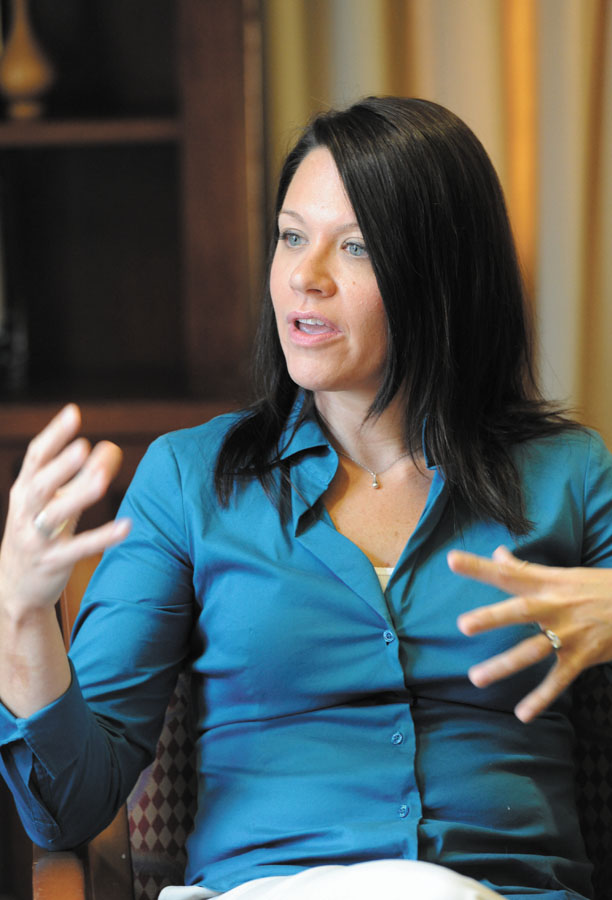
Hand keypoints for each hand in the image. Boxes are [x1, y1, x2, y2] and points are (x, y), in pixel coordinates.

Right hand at [0, 403, 129, 620]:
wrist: (14, 587)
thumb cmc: (39, 533)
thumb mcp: (54, 502)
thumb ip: (80, 476)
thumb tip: (111, 447)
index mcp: (24, 491)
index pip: (35, 457)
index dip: (54, 435)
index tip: (73, 413)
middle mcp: (25, 512)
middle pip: (40, 484)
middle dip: (60, 465)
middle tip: (83, 445)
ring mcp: (36, 539)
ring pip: (54, 515)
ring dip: (77, 495)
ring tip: (102, 478)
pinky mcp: (52, 563)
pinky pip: (78, 549)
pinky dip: (102, 537)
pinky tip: (127, 526)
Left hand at [447, 545, 611, 721]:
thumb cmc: (599, 588)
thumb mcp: (564, 574)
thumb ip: (526, 568)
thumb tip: (498, 553)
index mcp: (547, 583)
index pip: (508, 571)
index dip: (480, 566)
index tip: (451, 560)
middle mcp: (555, 606)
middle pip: (520, 610)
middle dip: (493, 617)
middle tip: (463, 625)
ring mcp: (570, 632)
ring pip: (533, 650)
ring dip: (505, 665)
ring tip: (476, 678)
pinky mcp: (584, 655)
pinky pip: (559, 679)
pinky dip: (542, 698)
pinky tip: (522, 714)